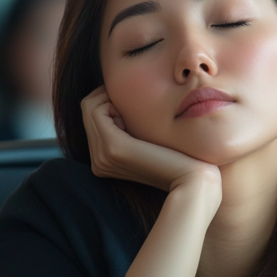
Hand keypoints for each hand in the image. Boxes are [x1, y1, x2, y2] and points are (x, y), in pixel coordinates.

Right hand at [82, 85, 220, 192]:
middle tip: (131, 109)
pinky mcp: (113, 148)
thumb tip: (114, 100)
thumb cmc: (174, 156)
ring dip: (110, 101)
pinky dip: (113, 104)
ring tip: (133, 115)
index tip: (130, 110)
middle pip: (87, 109)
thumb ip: (125, 127)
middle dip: (107, 99)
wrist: (189, 177)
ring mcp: (102, 156)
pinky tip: (133, 116)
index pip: (89, 117)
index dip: (107, 103)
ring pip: (90, 108)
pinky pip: (98, 112)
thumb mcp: (143, 140)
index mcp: (101, 161)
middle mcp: (97, 162)